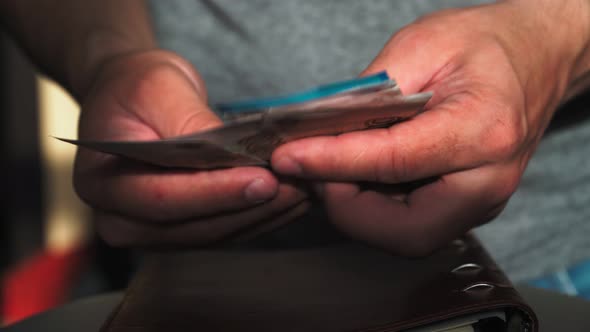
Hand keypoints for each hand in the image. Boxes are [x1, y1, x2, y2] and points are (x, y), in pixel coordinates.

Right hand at [74, 50, 308, 247]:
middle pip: (194, 225)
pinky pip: (226, 231)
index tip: (264, 180)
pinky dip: (261, 216)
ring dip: (264, 215)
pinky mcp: (183, 231)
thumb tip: (233, 152)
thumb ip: (189, 121)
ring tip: (304, 189)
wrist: (132, 102)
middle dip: (250, 206)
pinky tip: (291, 199)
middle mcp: (122, 219)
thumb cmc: (136, 88)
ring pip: (217, 233)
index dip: (216, 192)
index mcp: (102, 183)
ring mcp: (154, 231)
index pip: (162, 198)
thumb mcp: (158, 87)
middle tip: (298, 185)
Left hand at [271, 1, 589, 254]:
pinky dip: (375, 211)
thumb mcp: (422, 45)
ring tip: (332, 171)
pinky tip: (358, 179)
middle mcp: (488, 180)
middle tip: (314, 171)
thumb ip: (371, 90)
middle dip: (346, 207)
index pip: (394, 161)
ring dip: (357, 213)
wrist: (532, 59)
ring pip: (406, 236)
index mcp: (483, 130)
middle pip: (405, 228)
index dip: (332, 162)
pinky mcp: (468, 208)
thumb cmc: (483, 46)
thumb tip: (321, 128)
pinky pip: (414, 227)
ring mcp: (482, 201)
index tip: (289, 157)